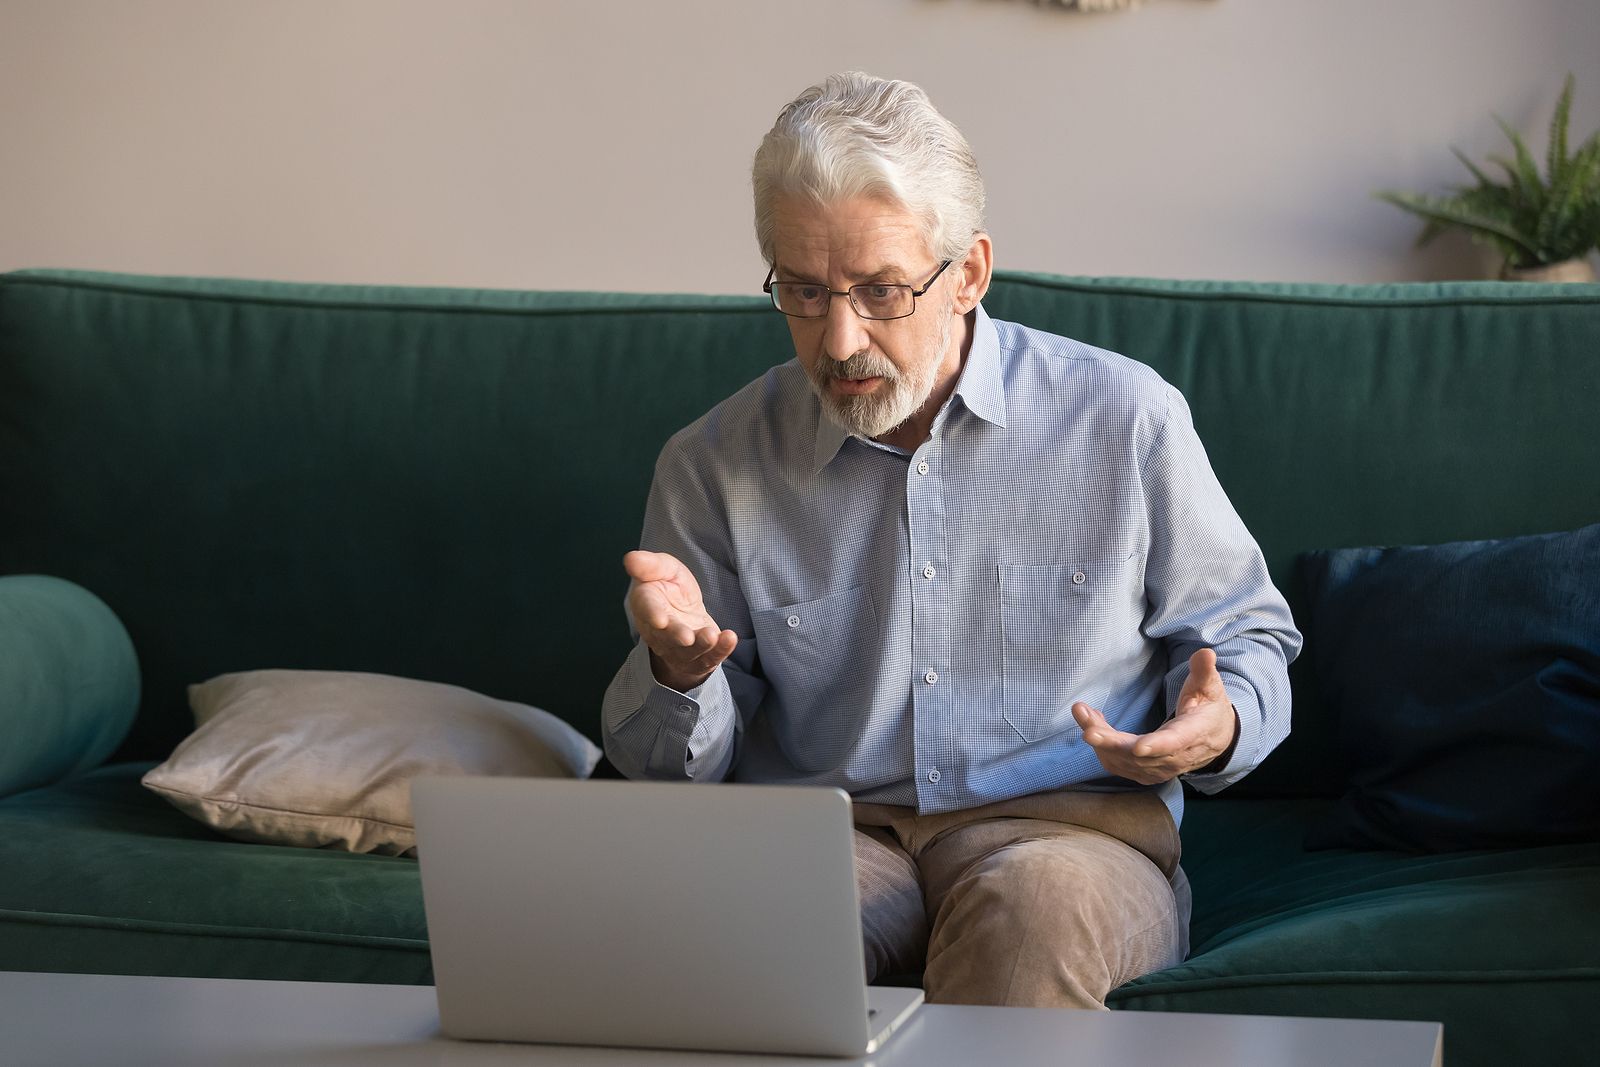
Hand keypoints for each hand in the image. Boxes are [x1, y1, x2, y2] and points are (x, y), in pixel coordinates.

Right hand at [623, 550, 737, 692]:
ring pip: (688, 651)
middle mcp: (660, 632)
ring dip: (701, 645)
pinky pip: (710, 657)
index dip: (652, 614)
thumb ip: (650, 565)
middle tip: (687, 637)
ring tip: (712, 635)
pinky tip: (729, 639)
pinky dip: (721, 650)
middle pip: (667, 636)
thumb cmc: (671, 588)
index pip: (646, 610)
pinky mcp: (700, 657)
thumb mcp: (664, 569)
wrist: (685, 614)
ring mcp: (680, 648)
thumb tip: (629, 558)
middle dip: (677, 636)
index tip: (660, 619)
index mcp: (646, 606)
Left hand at [1070, 649, 1238, 784]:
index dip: (1156, 746)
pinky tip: (1092, 723)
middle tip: (1087, 728)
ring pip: (1123, 759)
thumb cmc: (1209, 709)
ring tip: (1082, 712)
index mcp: (1193, 734)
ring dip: (1100, 739)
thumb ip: (1204, 671)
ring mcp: (1159, 768)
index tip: (1138, 747)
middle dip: (1112, 742)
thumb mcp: (1210, 688)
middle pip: (1139, 755)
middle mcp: (1174, 757)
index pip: (1174, 743)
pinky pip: (1117, 763)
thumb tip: (1205, 653)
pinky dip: (1101, 746)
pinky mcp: (1145, 772)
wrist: (1214, 739)